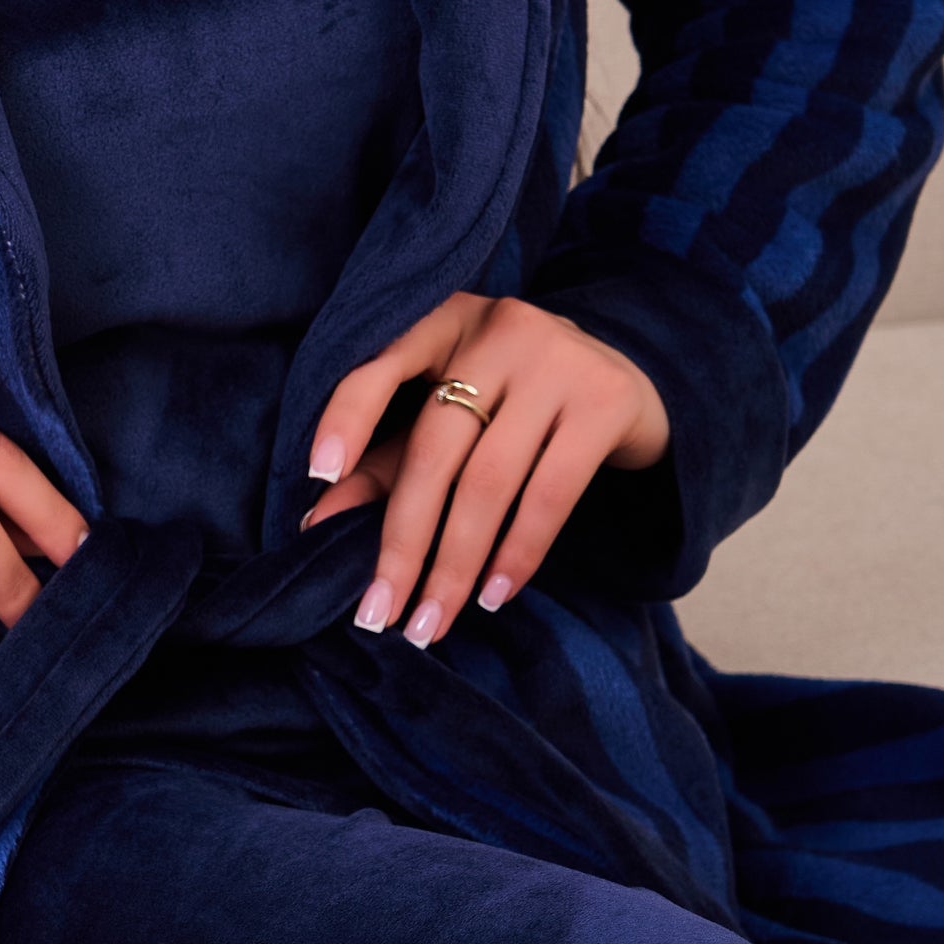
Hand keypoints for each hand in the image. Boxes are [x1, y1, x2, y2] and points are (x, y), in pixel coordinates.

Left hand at [300, 293, 669, 647]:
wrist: (630, 386)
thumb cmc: (515, 407)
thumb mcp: (449, 418)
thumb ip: (384, 462)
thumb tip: (313, 523)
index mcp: (444, 321)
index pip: (381, 364)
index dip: (347, 417)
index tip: (318, 477)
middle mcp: (499, 328)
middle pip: (435, 447)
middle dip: (403, 542)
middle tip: (378, 613)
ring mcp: (558, 360)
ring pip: (489, 479)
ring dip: (455, 564)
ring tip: (431, 622)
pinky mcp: (606, 400)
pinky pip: (550, 492)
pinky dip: (517, 552)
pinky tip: (494, 595)